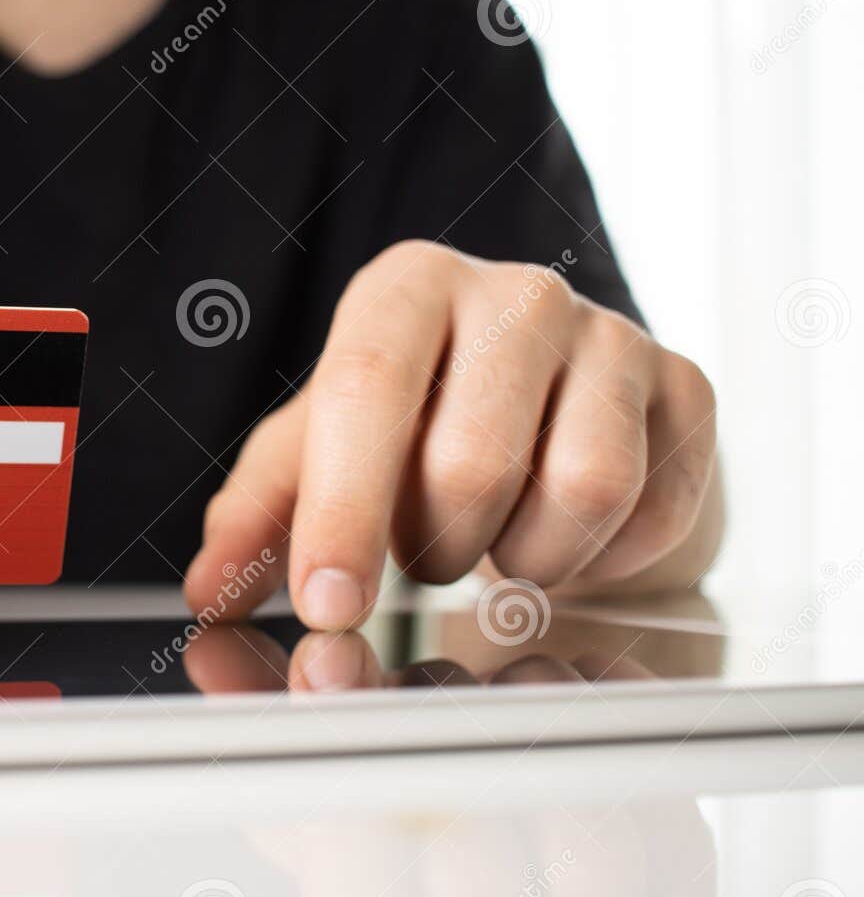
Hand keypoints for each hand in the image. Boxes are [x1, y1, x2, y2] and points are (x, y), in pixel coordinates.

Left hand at [185, 240, 718, 628]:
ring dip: (523, 558)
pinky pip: (651, 514)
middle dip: (435, 546)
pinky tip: (563, 535)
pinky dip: (598, 561)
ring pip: (582, 491)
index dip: (344, 511)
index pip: (368, 391)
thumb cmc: (411, 425)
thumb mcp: (317, 453)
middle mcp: (516, 293)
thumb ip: (258, 514)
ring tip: (494, 538)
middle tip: (426, 548)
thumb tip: (208, 588)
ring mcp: (614, 335)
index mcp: (406, 288)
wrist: (545, 403)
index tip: (328, 608)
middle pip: (474, 462)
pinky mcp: (688, 388)